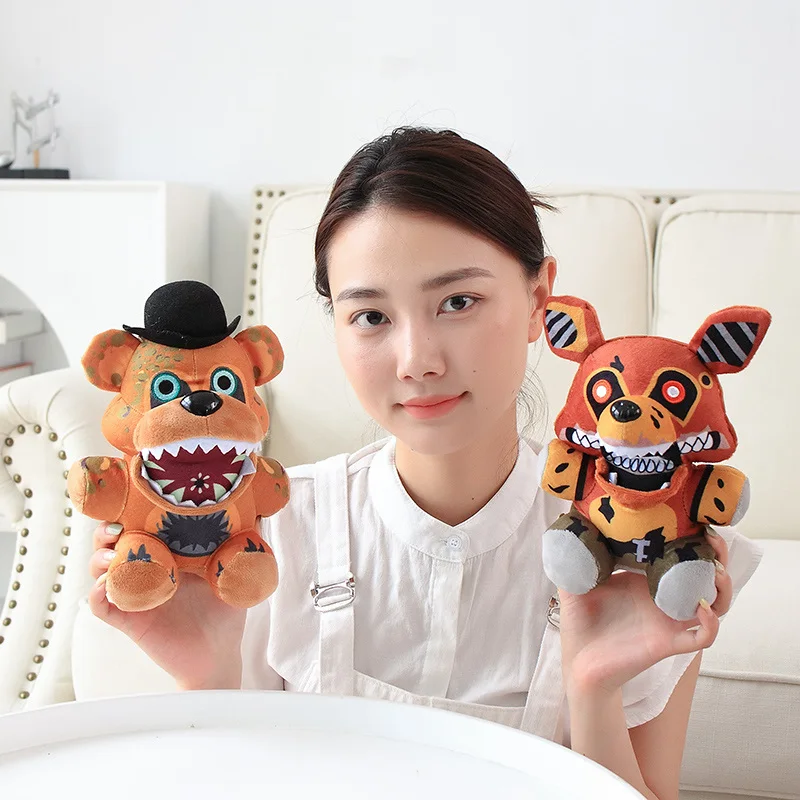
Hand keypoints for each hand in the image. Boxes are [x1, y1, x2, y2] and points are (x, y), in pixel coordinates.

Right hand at [88, 523, 246, 689]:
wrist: (219, 654)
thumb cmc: (225, 611)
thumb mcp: (236, 572)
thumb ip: (244, 544)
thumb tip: (260, 512)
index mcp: (167, 554)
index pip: (138, 527)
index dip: (127, 513)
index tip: (132, 503)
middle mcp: (146, 570)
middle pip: (111, 545)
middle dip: (105, 533)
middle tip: (116, 529)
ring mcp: (135, 595)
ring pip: (100, 571)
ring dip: (99, 560)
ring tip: (111, 556)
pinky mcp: (130, 620)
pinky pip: (102, 607)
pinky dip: (96, 594)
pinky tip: (106, 585)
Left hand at [558, 532, 731, 694]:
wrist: (578, 663)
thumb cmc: (580, 623)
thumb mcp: (576, 582)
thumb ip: (576, 556)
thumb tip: (569, 522)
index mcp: (643, 580)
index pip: (677, 555)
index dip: (690, 538)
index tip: (693, 518)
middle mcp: (661, 598)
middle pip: (704, 575)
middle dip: (716, 556)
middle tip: (713, 541)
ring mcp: (668, 620)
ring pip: (714, 604)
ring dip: (722, 587)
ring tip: (716, 571)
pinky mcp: (668, 643)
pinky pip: (702, 637)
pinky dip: (710, 623)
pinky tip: (702, 608)